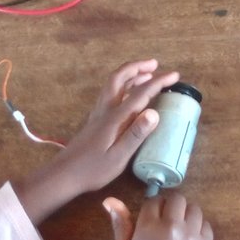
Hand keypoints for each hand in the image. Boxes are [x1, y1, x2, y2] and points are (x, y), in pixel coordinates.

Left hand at [14, 59, 178, 223]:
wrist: (64, 175)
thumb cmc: (93, 169)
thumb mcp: (119, 157)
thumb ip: (136, 134)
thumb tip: (155, 112)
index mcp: (115, 117)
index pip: (140, 94)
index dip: (158, 82)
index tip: (174, 76)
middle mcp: (106, 109)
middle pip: (120, 78)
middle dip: (138, 67)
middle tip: (155, 64)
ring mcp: (99, 113)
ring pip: (113, 84)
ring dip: (130, 74)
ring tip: (146, 73)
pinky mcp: (95, 119)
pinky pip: (110, 93)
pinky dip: (123, 85)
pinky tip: (128, 94)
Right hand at [104, 194, 212, 239]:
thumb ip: (120, 225)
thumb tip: (110, 200)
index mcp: (150, 227)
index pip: (153, 200)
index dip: (150, 208)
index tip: (149, 219)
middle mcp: (174, 227)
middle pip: (177, 199)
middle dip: (169, 206)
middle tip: (163, 222)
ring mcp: (193, 237)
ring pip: (194, 209)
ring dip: (185, 214)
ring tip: (177, 229)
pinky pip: (206, 225)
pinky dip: (199, 228)